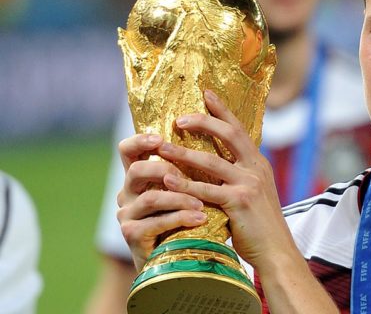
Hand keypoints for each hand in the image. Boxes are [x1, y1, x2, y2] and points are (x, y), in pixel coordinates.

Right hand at [115, 134, 206, 270]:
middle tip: (188, 176)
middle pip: (136, 170)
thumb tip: (218, 139)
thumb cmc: (185, 218)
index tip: (161, 138)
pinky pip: (157, 222)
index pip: (127, 150)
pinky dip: (181, 218)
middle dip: (165, 169)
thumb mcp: (185, 190)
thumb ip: (188, 170)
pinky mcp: (132, 235)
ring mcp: (127, 215)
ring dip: (180, 198)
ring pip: (150, 198)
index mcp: (138, 177)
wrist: (175, 258)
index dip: (140, 140)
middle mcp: (127, 193)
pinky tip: (200, 218)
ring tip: (202, 203)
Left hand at [156, 90, 295, 272]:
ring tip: (161, 147)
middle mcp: (256, 169)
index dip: (222, 110)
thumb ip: (238, 177)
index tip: (206, 92)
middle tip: (178, 118)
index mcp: (259, 164)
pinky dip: (184, 184)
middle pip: (228, 134)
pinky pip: (206, 190)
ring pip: (211, 161)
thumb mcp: (255, 194)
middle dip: (202, 122)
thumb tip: (215, 166)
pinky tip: (167, 180)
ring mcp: (248, 185)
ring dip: (183, 153)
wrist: (276, 251)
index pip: (239, 129)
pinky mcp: (238, 203)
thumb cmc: (260, 226)